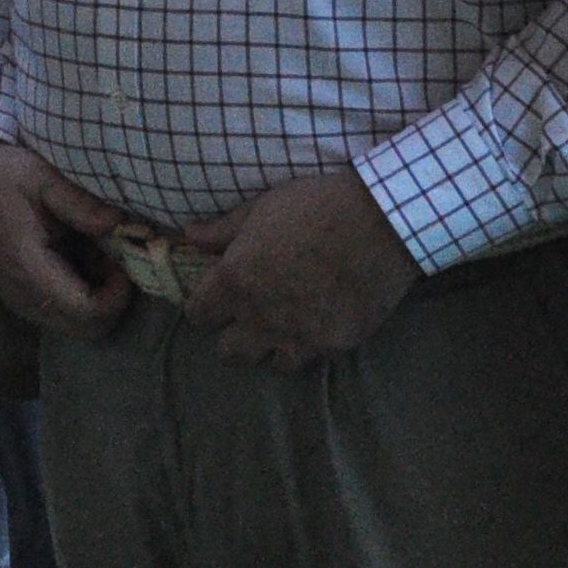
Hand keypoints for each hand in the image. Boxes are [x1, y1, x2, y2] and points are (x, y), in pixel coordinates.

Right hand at [0, 140, 130, 334]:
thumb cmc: (4, 174)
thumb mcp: (43, 177)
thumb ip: (80, 203)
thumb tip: (119, 223)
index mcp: (27, 266)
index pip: (85, 311)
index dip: (117, 295)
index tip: (125, 262)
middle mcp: (21, 293)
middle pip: (85, 329)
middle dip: (112, 300)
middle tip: (115, 260)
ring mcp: (19, 299)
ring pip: (76, 326)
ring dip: (98, 298)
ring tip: (97, 255)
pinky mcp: (20, 297)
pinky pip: (62, 314)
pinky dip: (82, 296)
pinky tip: (80, 258)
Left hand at [178, 168, 417, 369]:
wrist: (380, 220)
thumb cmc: (314, 204)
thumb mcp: (261, 208)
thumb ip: (221, 230)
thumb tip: (187, 236)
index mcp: (235, 280)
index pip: (198, 315)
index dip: (204, 306)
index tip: (216, 299)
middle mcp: (261, 317)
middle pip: (228, 352)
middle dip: (232, 336)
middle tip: (247, 317)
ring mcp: (299, 335)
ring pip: (270, 363)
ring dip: (271, 347)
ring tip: (281, 326)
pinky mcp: (335, 344)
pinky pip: (313, 356)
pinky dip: (310, 344)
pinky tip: (318, 323)